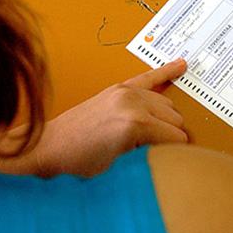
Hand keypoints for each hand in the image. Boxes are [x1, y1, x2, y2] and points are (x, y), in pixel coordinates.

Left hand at [35, 58, 188, 176]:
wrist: (51, 147)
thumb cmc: (80, 162)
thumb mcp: (123, 166)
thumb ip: (152, 156)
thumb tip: (173, 153)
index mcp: (137, 124)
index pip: (177, 138)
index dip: (176, 154)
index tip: (173, 162)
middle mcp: (134, 103)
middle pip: (176, 120)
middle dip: (171, 138)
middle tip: (159, 153)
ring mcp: (126, 93)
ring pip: (167, 104)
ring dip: (166, 120)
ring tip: (154, 137)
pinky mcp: (119, 89)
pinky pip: (149, 77)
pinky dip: (166, 71)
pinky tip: (181, 66)